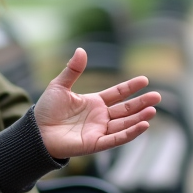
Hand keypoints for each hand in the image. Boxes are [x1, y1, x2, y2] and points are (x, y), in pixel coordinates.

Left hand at [34, 48, 159, 158]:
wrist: (36, 131)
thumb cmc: (46, 110)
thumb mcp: (60, 86)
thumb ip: (73, 70)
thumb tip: (82, 50)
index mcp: (94, 103)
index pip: (117, 94)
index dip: (130, 87)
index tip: (144, 80)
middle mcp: (99, 117)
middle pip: (125, 109)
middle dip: (141, 103)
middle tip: (157, 97)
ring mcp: (99, 130)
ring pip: (124, 123)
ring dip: (139, 117)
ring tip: (153, 110)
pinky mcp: (96, 143)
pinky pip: (116, 138)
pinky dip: (130, 133)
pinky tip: (143, 125)